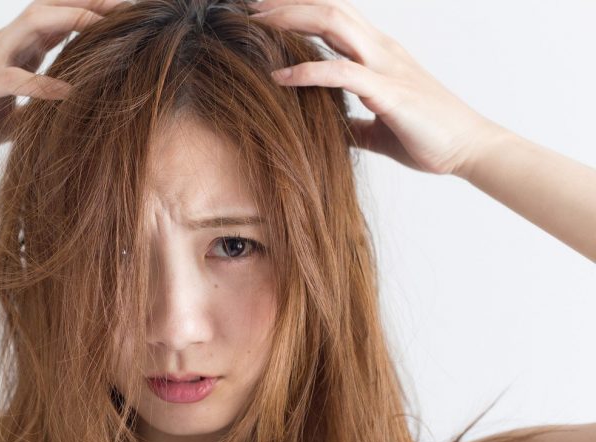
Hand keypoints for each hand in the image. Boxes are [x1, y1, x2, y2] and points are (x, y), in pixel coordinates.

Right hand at [0, 0, 127, 162]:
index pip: (58, 17)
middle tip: (130, 7)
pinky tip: (68, 92)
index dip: (91, 10)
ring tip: (106, 29)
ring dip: (71, 22)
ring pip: (32, 25)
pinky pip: (13, 78)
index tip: (131, 12)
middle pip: (50, 7)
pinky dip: (42, 84)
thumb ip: (40, 109)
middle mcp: (4, 45)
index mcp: (15, 49)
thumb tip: (71, 118)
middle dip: (89, 3)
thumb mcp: (12, 117)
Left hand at [250, 0, 503, 176]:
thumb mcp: (377, 126)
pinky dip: (306, 70)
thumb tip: (328, 127)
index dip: (300, 8)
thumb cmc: (426, 137)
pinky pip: (341, 72)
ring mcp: (385, 66)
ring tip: (257, 25)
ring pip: (334, 24)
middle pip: (330, 8)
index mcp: (379, 53)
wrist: (469, 149)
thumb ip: (351, 120)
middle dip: (288, 3)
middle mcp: (381, 49)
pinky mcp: (387, 91)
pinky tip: (278, 77)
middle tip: (251, 7)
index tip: (265, 13)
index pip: (335, 15)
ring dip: (292, 20)